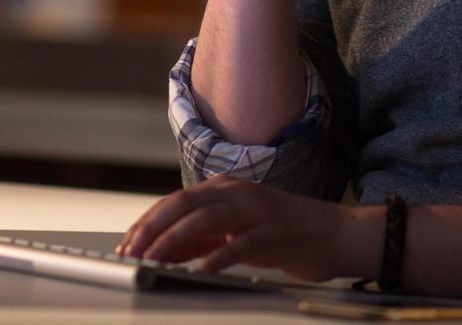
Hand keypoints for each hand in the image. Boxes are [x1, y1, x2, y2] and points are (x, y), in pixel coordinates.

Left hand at [116, 175, 372, 281]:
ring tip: (153, 262)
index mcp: (224, 189)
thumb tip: (166, 252)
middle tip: (130, 254)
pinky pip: (239, 244)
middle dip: (151, 230)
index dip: (147, 223)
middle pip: (182, 205)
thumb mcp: (237, 233)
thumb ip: (204, 238)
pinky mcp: (273, 232)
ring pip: (204, 219)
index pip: (174, 202)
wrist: (336, 234)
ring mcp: (255, 210)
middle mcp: (236, 193)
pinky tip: (200, 271)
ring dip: (173, 242)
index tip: (126, 245)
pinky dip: (216, 257)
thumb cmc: (284, 235)